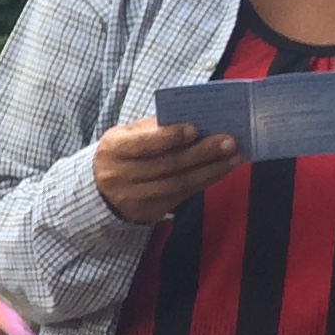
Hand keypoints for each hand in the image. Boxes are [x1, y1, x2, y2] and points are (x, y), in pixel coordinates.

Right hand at [92, 118, 239, 222]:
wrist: (100, 188)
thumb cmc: (124, 152)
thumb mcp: (129, 134)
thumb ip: (156, 128)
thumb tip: (197, 122)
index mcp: (113, 149)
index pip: (143, 145)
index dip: (170, 137)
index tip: (195, 128)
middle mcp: (120, 176)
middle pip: (166, 166)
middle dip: (201, 153)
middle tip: (229, 141)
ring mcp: (133, 198)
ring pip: (178, 184)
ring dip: (210, 170)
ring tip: (235, 156)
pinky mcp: (148, 213)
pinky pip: (182, 196)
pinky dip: (205, 181)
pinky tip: (222, 170)